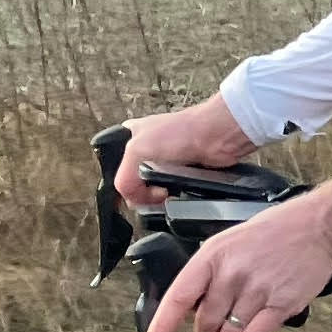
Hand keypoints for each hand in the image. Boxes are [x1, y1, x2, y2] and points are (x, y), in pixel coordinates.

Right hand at [114, 93, 252, 207]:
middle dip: (141, 193)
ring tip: (166, 192)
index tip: (132, 193)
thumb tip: (132, 199)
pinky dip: (173, 196)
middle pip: (133, 184)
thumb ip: (124, 178)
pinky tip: (177, 192)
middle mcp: (145, 150)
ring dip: (157, 197)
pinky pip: (171, 193)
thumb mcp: (137, 151)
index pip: (114, 170)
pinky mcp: (181, 173)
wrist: (216, 137)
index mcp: (128, 139)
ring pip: (151, 191)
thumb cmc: (181, 132)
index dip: (123, 185)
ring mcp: (164, 162)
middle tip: (153, 191)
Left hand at [146, 179, 331, 331]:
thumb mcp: (232, 240)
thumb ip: (214, 270)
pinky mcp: (280, 304)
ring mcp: (256, 290)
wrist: (319, 227)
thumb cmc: (277, 230)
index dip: (164, 324)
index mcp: (213, 256)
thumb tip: (199, 303)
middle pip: (206, 320)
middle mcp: (231, 274)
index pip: (180, 295)